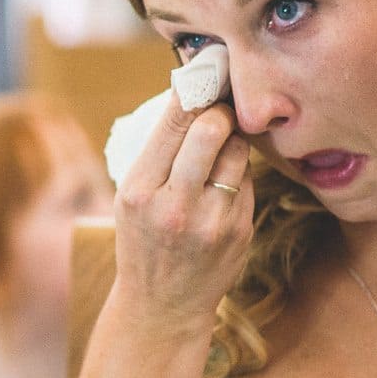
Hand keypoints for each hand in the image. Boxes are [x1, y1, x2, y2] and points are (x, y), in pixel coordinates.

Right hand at [112, 97, 254, 330]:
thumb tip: (191, 95)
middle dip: (219, 110)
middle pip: (212, 129)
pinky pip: (246, 179)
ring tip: (220, 144)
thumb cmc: (142, 241)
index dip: (195, 89)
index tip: (205, 71)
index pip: (174, 122)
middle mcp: (176, 205)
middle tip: (218, 107)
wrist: (162, 306)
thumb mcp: (130, 198)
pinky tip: (223, 182)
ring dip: (232, 138)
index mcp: (140, 192)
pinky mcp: (240, 230)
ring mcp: (212, 220)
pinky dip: (237, 170)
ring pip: (237, 150)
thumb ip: (157, 153)